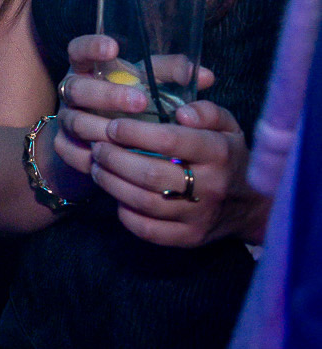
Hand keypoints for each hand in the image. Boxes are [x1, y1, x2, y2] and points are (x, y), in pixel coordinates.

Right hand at [53, 32, 215, 177]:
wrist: (104, 144)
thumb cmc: (131, 105)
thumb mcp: (147, 85)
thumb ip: (170, 75)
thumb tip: (205, 76)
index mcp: (90, 70)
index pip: (78, 50)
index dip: (91, 47)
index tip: (114, 48)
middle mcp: (73, 92)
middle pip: (77, 88)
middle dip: (107, 95)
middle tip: (140, 102)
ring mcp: (66, 119)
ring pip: (74, 121)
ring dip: (101, 128)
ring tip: (129, 135)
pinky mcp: (64, 146)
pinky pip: (71, 151)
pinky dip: (91, 156)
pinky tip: (115, 159)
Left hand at [91, 98, 264, 246]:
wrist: (252, 206)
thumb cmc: (229, 155)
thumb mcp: (227, 125)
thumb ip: (206, 110)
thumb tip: (181, 112)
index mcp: (218, 152)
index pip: (169, 140)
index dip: (134, 132)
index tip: (113, 127)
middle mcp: (209, 186)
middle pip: (150, 173)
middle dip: (115, 158)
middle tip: (98, 147)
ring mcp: (199, 216)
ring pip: (144, 202)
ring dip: (112, 183)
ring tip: (98, 167)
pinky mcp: (189, 238)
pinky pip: (148, 230)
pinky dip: (125, 213)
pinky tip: (116, 196)